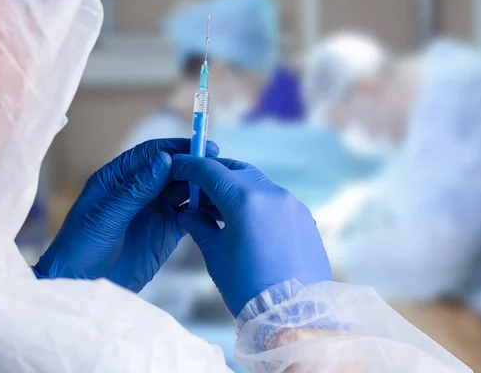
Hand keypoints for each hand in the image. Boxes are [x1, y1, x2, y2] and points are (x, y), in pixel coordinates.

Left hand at [35, 138, 218, 291]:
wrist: (81, 288)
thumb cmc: (81, 250)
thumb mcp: (106, 217)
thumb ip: (136, 189)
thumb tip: (164, 159)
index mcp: (118, 179)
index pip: (152, 154)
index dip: (178, 148)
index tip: (203, 148)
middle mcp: (139, 191)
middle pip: (173, 170)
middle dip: (196, 166)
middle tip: (222, 166)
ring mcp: (154, 211)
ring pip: (184, 191)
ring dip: (204, 187)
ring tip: (226, 187)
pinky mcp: (166, 232)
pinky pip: (190, 215)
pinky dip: (204, 211)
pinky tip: (219, 209)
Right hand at [172, 156, 331, 315]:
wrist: (293, 314)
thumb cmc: (248, 286)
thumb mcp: (215, 254)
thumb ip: (199, 226)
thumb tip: (187, 212)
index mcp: (246, 199)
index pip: (211, 170)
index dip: (190, 166)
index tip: (176, 167)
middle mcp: (272, 193)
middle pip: (237, 171)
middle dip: (215, 175)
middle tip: (196, 189)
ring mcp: (292, 204)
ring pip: (258, 184)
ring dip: (237, 189)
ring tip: (218, 209)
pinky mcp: (304, 218)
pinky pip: (275, 200)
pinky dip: (256, 203)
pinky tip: (245, 222)